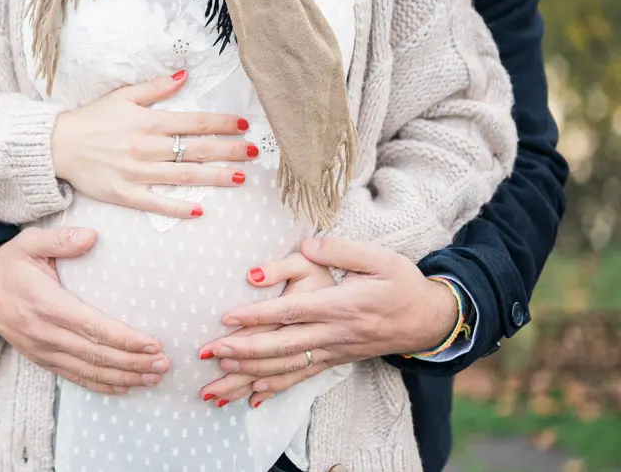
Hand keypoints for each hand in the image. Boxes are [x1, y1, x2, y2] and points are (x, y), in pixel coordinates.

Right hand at [0, 226, 170, 394]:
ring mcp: (42, 350)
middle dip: (133, 362)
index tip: (152, 343)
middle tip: (164, 364)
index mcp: (46, 304)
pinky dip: (101, 385)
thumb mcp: (28, 242)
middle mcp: (45, 333)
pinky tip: (125, 387)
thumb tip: (92, 236)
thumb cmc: (8, 262)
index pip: (92, 327)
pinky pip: (74, 377)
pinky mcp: (41, 359)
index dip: (124, 339)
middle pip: (96, 355)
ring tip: (154, 377)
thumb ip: (61, 239)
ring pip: (89, 370)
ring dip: (124, 377)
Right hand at [51, 69, 252, 218]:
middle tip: (253, 152)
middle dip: (229, 151)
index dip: (222, 123)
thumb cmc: (91, 119)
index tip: (243, 125)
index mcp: (149, 122)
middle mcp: (147, 147)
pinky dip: (179, 207)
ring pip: (184, 176)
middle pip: (197, 149)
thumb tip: (184, 75)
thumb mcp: (122, 96)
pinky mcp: (126, 193)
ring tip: (239, 178)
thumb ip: (156, 87)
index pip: (195, 122)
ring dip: (214, 177)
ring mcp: (138, 172)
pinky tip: (200, 209)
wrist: (58, 145)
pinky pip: (157, 203)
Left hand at [202, 238, 460, 406]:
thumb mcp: (379, 258)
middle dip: (244, 350)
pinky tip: (253, 393)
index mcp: (343, 305)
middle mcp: (336, 333)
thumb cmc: (401, 283)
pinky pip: (302, 377)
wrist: (429, 319)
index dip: (260, 315)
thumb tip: (306, 245)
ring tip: (220, 373)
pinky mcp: (336, 360)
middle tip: (210, 351)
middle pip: (284, 344)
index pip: (294, 312)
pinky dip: (276, 386)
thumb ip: (341, 250)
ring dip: (252, 372)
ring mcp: (335, 350)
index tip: (229, 317)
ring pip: (288, 366)